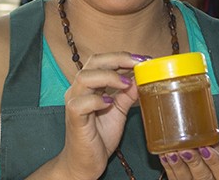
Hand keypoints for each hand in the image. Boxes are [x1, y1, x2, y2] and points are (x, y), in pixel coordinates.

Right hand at [58, 52, 142, 178]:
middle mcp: (79, 90)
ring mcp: (74, 103)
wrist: (86, 162)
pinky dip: (97, 100)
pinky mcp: (74, 119)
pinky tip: (109, 103)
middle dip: (118, 59)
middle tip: (139, 64)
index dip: (123, 56)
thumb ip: (128, 94)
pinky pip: (81, 103)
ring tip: (126, 83)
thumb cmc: (100, 135)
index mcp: (90, 85)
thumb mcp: (119, 110)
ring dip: (109, 76)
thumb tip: (142, 78)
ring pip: (84, 77)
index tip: (144, 59)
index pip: (103, 60)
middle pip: (94, 62)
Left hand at [161, 144, 218, 179]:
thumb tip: (207, 130)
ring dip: (178, 166)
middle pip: (204, 177)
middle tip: (185, 150)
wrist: (217, 179)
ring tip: (172, 153)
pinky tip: (165, 158)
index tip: (206, 148)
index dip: (215, 161)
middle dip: (193, 162)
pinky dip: (169, 168)